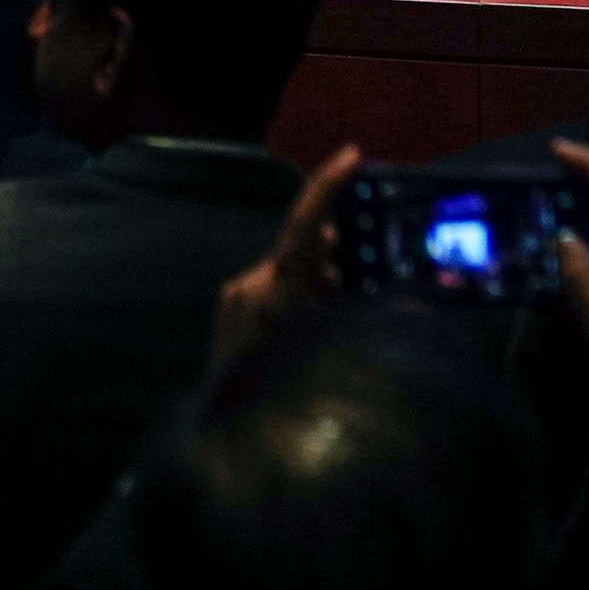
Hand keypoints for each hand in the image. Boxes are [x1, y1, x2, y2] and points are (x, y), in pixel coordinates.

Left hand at [211, 145, 357, 376]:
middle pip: (300, 252)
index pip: (306, 223)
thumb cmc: (282, 392)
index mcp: (278, 288)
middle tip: (359, 278)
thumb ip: (335, 295)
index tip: (351, 155)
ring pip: (287, 275)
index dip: (328, 184)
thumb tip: (334, 250)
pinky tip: (304, 335)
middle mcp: (251, 284)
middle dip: (332, 258)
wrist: (228, 435)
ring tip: (330, 325)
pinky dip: (293, 301)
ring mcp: (235, 298)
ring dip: (312, 288)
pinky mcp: (228, 312)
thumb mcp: (324, 342)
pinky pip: (269, 293)